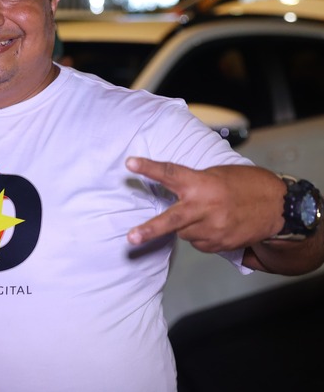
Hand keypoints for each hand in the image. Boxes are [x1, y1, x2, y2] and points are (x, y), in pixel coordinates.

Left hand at [125, 157, 284, 251]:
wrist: (278, 207)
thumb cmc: (244, 185)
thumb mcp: (217, 175)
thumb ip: (193, 184)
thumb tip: (170, 193)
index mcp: (202, 183)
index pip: (170, 173)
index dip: (149, 168)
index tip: (130, 164)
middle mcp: (205, 207)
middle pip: (171, 221)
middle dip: (149, 230)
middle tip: (131, 237)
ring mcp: (213, 228)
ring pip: (183, 232)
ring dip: (186, 225)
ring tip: (205, 214)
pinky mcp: (220, 244)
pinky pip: (197, 242)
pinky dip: (200, 235)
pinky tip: (215, 225)